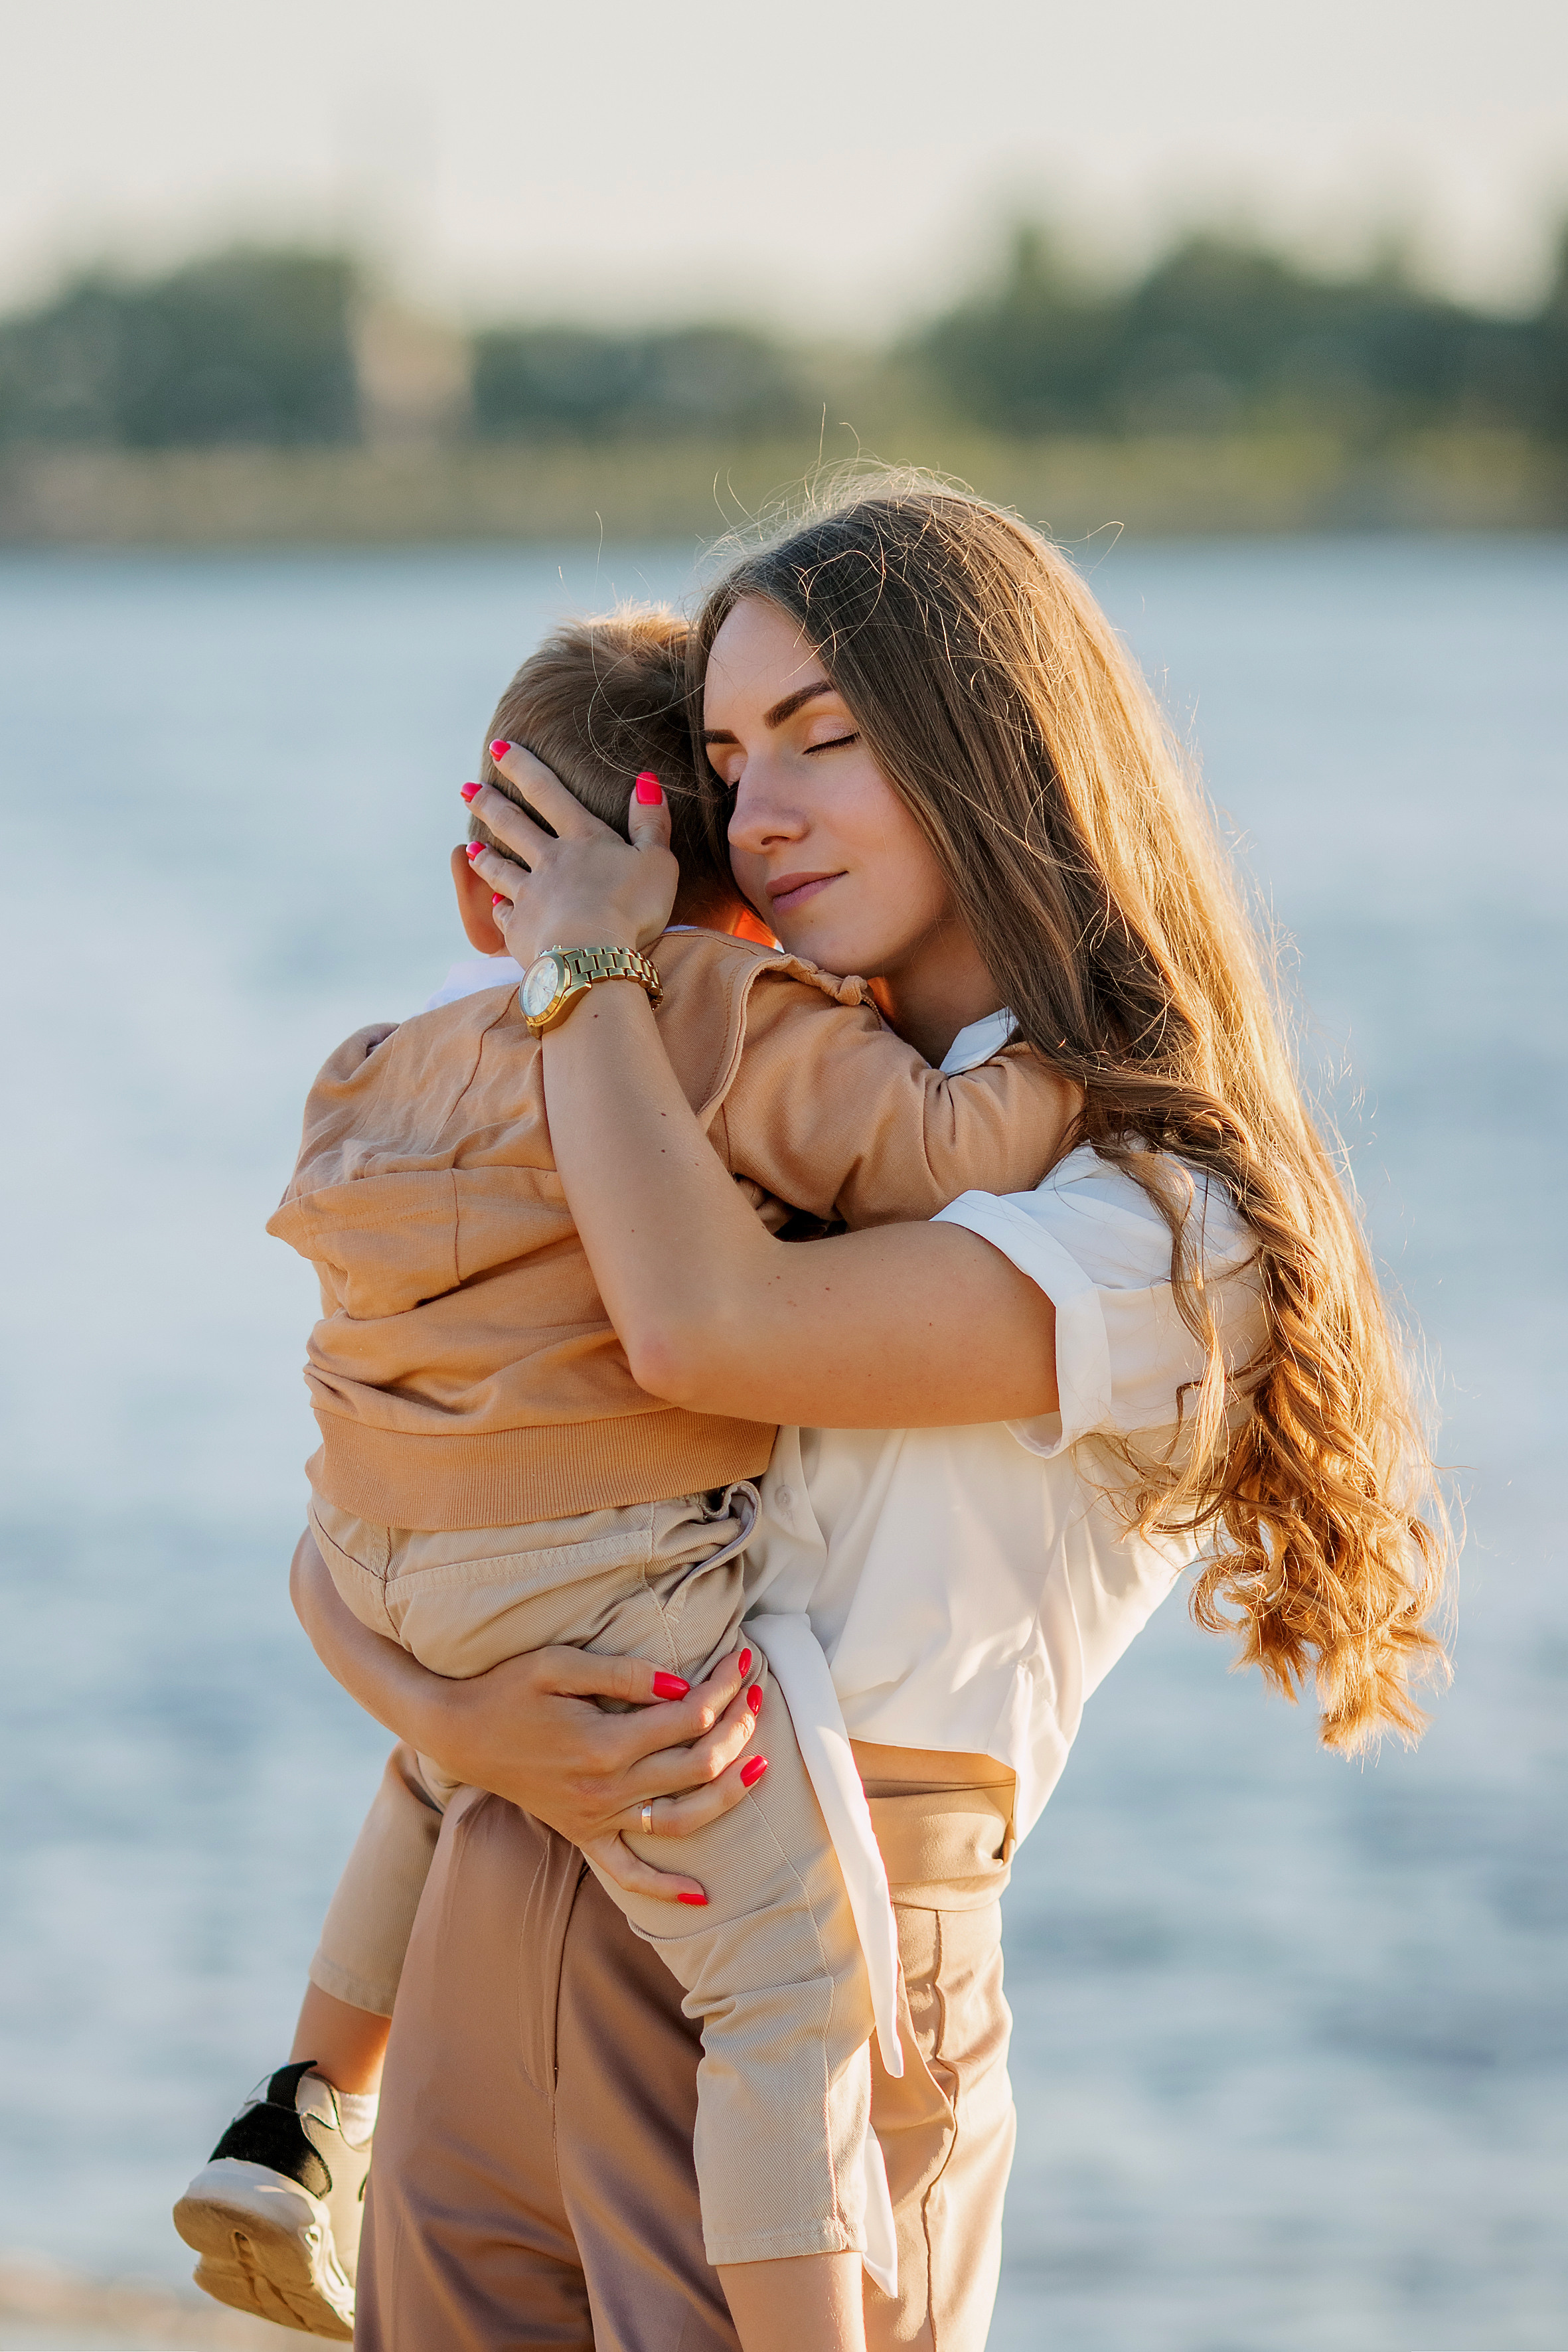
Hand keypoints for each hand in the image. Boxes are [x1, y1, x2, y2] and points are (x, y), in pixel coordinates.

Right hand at [437, 1640, 766, 1905]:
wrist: (457, 1731)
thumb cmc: (506, 1688)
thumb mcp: (557, 1664)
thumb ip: (623, 1675)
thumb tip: (682, 1686)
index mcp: (604, 1742)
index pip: (688, 1716)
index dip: (722, 1686)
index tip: (741, 1658)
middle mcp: (606, 1788)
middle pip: (697, 1764)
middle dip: (737, 1726)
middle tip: (757, 1693)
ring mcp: (596, 1818)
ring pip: (681, 1819)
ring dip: (728, 1795)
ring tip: (761, 1766)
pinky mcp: (582, 1835)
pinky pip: (627, 1873)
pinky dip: (664, 1889)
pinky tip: (702, 1895)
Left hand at [465, 747, 678, 965]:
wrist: (592, 956)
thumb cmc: (632, 907)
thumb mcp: (657, 861)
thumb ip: (651, 822)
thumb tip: (646, 781)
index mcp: (582, 840)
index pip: (547, 793)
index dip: (522, 766)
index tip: (498, 748)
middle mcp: (549, 861)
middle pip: (512, 825)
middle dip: (488, 804)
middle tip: (466, 789)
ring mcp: (530, 896)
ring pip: (500, 870)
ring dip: (485, 857)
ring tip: (470, 848)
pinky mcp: (521, 929)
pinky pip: (504, 915)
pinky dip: (497, 909)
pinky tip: (493, 905)